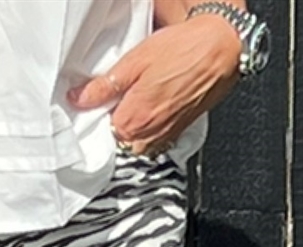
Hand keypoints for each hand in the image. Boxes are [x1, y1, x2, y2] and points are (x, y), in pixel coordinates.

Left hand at [67, 14, 243, 155]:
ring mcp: (163, 138)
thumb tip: (79, 98)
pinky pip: (153, 141)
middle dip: (113, 123)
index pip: (98, 133)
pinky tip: (152, 107)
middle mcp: (146, 137)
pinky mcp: (177, 134)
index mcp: (131, 121)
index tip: (96, 104)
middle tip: (118, 100)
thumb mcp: (135, 61)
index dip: (96, 117)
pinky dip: (147, 130)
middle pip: (115, 141)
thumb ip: (104, 86)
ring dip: (131, 128)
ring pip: (134, 143)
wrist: (223, 48)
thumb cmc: (185, 50)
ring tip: (137, 102)